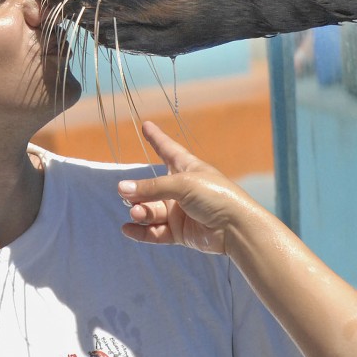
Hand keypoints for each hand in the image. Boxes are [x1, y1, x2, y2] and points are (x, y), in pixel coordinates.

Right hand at [118, 121, 258, 254]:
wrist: (235, 227)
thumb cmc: (215, 195)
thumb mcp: (183, 184)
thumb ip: (152, 188)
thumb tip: (122, 189)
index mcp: (187, 168)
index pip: (167, 149)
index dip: (157, 138)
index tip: (146, 125)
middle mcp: (182, 189)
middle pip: (152, 188)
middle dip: (138, 191)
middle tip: (126, 194)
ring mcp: (180, 211)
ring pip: (151, 210)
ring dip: (140, 211)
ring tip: (136, 212)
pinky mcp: (180, 231)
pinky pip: (155, 231)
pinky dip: (141, 231)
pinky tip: (128, 229)